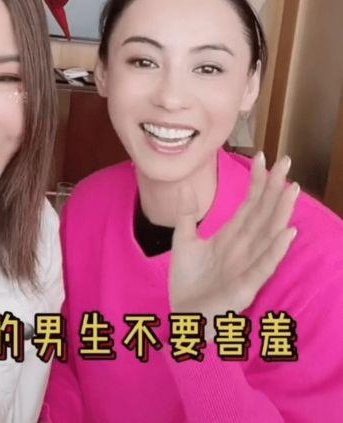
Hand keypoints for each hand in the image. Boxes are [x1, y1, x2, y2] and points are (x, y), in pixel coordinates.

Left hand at [168, 153, 298, 337]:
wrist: (182, 317)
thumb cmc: (188, 283)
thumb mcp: (184, 243)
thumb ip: (188, 218)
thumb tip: (186, 189)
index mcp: (231, 237)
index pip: (249, 204)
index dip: (257, 182)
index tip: (262, 156)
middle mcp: (244, 248)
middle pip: (263, 213)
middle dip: (274, 188)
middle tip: (286, 161)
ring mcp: (247, 266)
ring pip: (268, 235)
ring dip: (281, 213)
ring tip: (292, 190)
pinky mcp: (245, 287)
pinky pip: (264, 266)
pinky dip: (276, 249)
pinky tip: (288, 233)